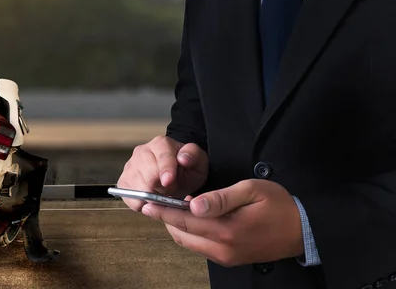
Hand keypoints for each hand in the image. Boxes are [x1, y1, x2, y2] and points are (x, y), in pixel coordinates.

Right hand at [117, 135, 208, 211]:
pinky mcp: (123, 181)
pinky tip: (151, 198)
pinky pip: (130, 198)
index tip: (168, 182)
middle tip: (171, 190)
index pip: (162, 157)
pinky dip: (142, 203)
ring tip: (161, 192)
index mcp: (161, 144)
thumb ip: (193, 156)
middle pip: (148, 176)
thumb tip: (183, 158)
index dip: (166, 171)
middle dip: (162, 188)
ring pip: (138, 188)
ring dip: (152, 196)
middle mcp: (142, 152)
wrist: (177, 173)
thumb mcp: (198, 161)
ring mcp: (130, 167)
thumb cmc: (187, 168)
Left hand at [141, 179, 303, 266]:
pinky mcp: (229, 259)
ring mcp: (225, 257)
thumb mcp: (251, 191)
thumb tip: (192, 204)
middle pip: (182, 234)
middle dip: (166, 218)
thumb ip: (220, 198)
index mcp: (226, 230)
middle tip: (155, 202)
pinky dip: (190, 233)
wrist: (303, 230)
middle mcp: (222, 248)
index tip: (147, 201)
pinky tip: (191, 218)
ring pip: (189, 242)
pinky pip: (200, 247)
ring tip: (170, 207)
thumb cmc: (279, 205)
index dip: (163, 210)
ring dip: (177, 226)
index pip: (184, 220)